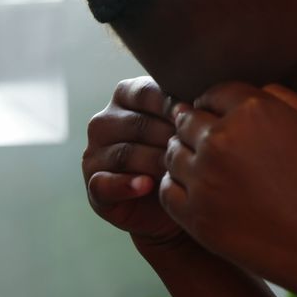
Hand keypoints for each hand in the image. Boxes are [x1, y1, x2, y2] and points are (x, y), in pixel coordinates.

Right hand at [82, 77, 187, 248]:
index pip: (147, 93)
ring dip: (154, 162)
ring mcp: (95, 153)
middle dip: (169, 138)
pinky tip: (147, 186)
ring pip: (125, 154)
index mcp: (126, 96)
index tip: (200, 117)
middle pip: (138, 125)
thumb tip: (202, 103)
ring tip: (180, 170)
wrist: (179, 204)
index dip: (174, 106)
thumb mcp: (190, 126)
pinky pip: (105, 183)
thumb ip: (190, 107)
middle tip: (196, 150)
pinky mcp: (94, 185)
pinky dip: (126, 185)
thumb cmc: (188, 155)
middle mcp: (105, 121)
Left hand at [161, 82, 296, 295]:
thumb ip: (286, 100)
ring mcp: (206, 180)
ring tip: (204, 168)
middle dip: (196, 126)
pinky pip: (168, 192)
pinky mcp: (198, 218)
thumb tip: (258, 94)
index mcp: (254, 110)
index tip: (216, 114)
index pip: (215, 93)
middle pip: (188, 120)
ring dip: (185, 156)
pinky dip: (178, 188)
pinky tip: (198, 193)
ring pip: (173, 154)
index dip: (215, 102)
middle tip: (207, 141)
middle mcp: (223, 139)